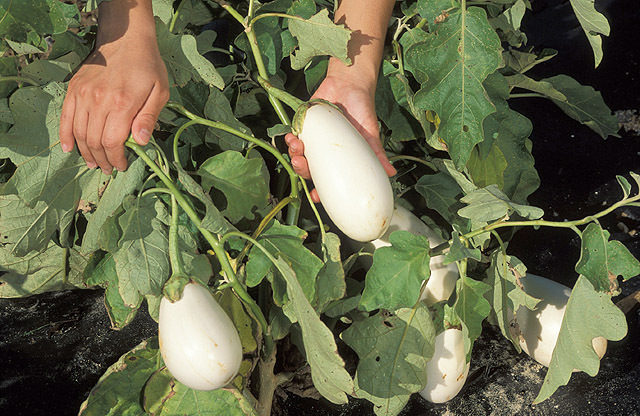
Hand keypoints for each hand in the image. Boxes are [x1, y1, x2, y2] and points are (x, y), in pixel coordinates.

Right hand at [59, 34, 168, 173]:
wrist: (125, 39)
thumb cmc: (147, 66)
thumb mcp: (160, 91)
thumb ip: (149, 118)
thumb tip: (141, 143)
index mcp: (122, 103)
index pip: (112, 142)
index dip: (116, 159)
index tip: (122, 166)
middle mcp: (99, 100)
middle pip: (94, 141)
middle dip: (102, 160)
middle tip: (108, 169)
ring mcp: (84, 94)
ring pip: (79, 133)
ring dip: (85, 153)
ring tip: (94, 163)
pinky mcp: (74, 89)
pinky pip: (65, 117)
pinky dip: (65, 136)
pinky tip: (69, 149)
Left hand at [285, 72, 395, 201]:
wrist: (350, 84)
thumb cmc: (362, 110)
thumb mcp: (370, 134)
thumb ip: (377, 153)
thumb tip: (391, 172)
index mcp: (337, 159)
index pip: (327, 180)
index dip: (320, 190)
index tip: (316, 196)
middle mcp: (323, 151)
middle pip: (308, 169)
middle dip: (302, 170)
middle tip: (302, 164)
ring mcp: (312, 138)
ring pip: (298, 154)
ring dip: (294, 154)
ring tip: (297, 146)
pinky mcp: (303, 124)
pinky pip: (292, 136)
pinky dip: (290, 139)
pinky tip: (291, 137)